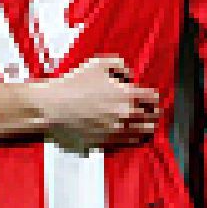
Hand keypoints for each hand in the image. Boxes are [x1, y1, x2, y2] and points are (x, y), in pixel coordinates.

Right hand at [28, 56, 159, 153]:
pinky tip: (125, 130)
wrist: (52, 108)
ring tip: (140, 122)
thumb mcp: (98, 63)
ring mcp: (116, 132)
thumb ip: (120, 65)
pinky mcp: (106, 144)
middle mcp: (126, 115)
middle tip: (148, 111)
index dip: (153, 97)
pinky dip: (131, 137)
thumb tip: (130, 77)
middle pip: (152, 119)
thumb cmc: (74, 83)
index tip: (149, 97)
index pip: (154, 99)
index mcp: (127, 95)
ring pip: (142, 133)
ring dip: (144, 127)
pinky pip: (128, 143)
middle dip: (152, 113)